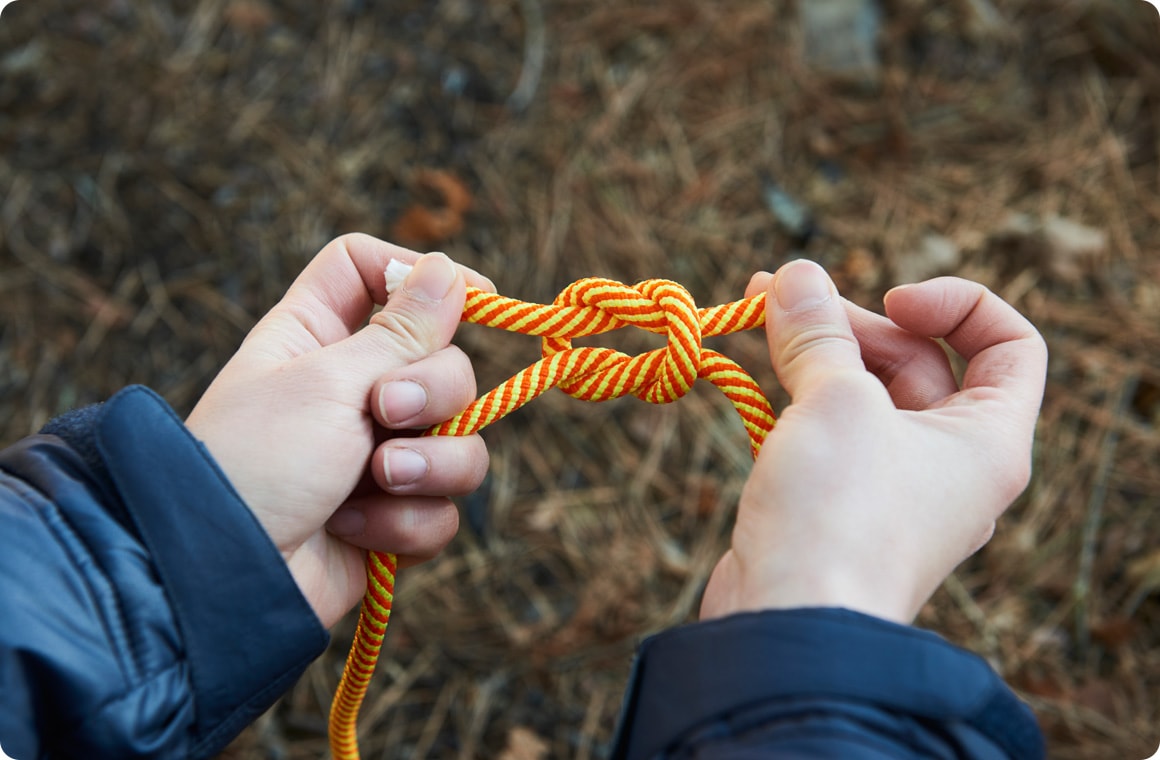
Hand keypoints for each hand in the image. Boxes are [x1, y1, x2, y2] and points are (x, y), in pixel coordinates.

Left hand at [186, 234, 492, 627]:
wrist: (226, 576)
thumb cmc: (260, 460)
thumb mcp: (330, 380)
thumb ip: (402, 330)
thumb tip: (450, 270)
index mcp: (319, 334)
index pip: (375, 271)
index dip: (423, 276)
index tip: (474, 297)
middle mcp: (354, 388)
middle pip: (444, 359)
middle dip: (435, 391)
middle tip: (388, 413)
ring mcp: (377, 453)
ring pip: (461, 438)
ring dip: (432, 463)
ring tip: (379, 481)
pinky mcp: (393, 516)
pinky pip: (444, 506)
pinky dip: (408, 521)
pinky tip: (354, 529)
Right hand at [701, 260, 1046, 623]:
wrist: (790, 626)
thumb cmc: (839, 512)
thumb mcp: (835, 401)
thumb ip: (817, 332)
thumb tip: (795, 273)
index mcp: (988, 440)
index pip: (1011, 347)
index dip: (959, 305)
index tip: (892, 298)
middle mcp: (951, 465)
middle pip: (919, 364)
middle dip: (853, 321)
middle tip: (785, 297)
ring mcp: (893, 490)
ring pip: (864, 397)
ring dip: (815, 351)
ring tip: (756, 309)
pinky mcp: (840, 508)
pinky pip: (829, 433)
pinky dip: (797, 396)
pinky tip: (748, 370)